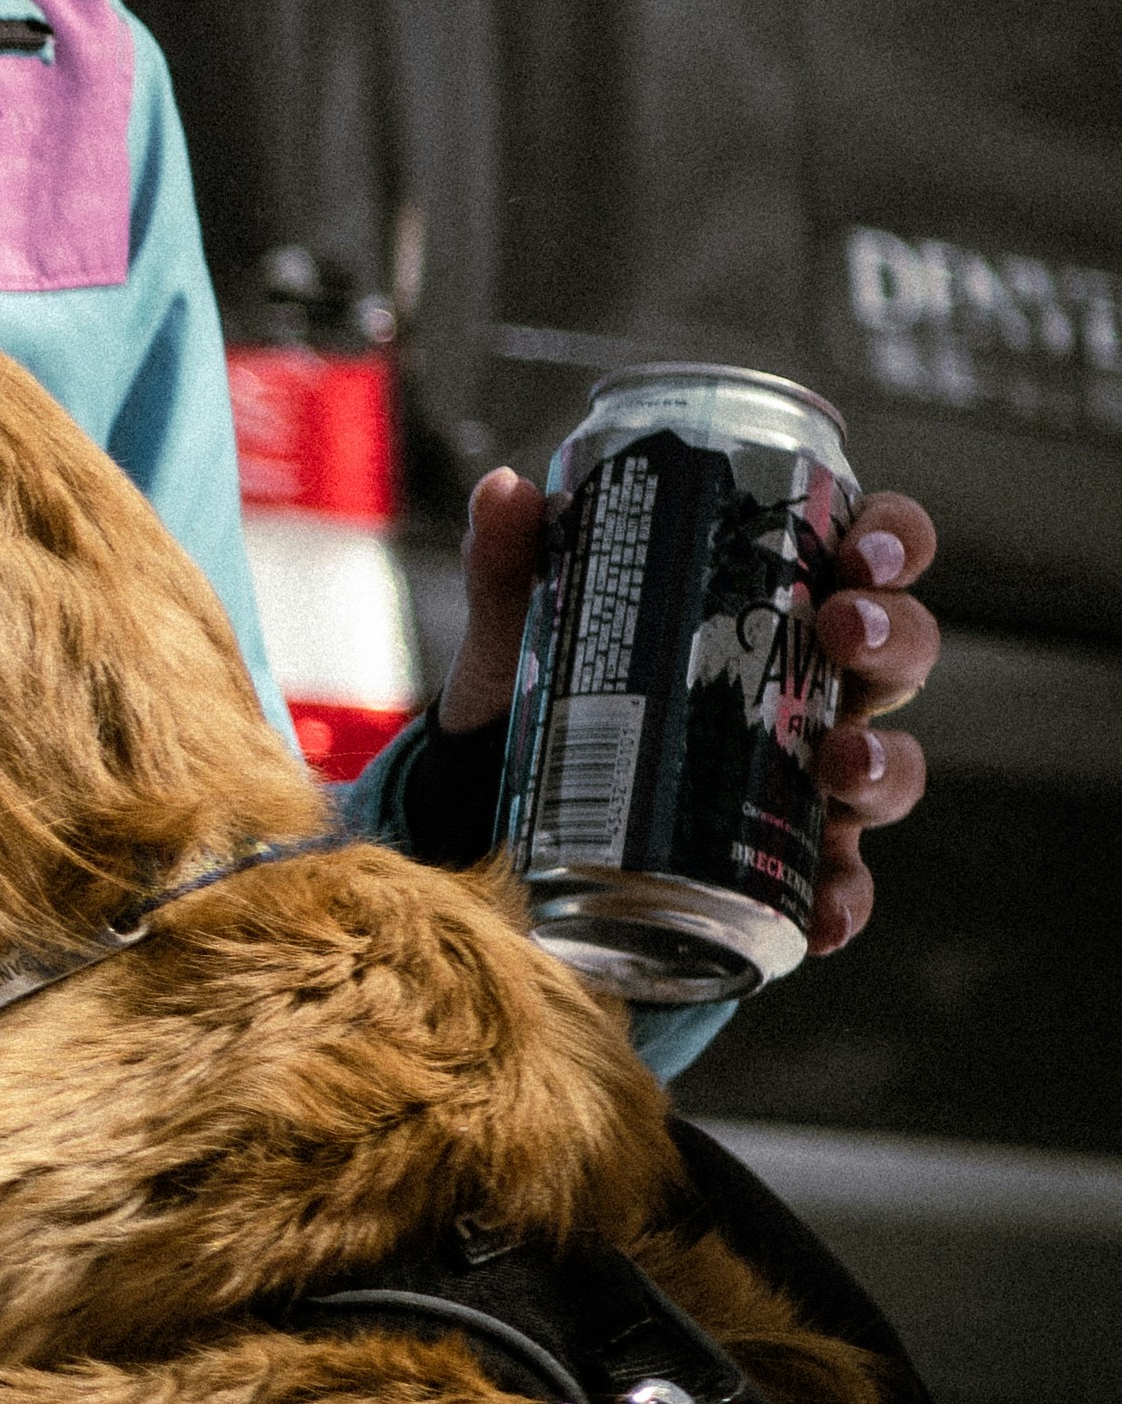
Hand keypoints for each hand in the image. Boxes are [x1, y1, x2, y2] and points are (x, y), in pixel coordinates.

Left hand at [440, 474, 939, 957]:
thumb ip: (514, 560)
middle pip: (901, 649)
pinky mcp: (785, 859)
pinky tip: (827, 914)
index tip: (860, 552)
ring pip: (893, 763)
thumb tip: (506, 489)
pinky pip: (843, 883)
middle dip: (892, 633)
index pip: (870, 554)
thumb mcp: (525, 626)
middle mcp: (814, 686)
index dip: (892, 542)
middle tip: (840, 629)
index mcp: (776, 603)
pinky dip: (846, 898)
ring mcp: (809, 776)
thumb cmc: (551, 688)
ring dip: (886, 760)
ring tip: (839, 762)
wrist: (501, 805)